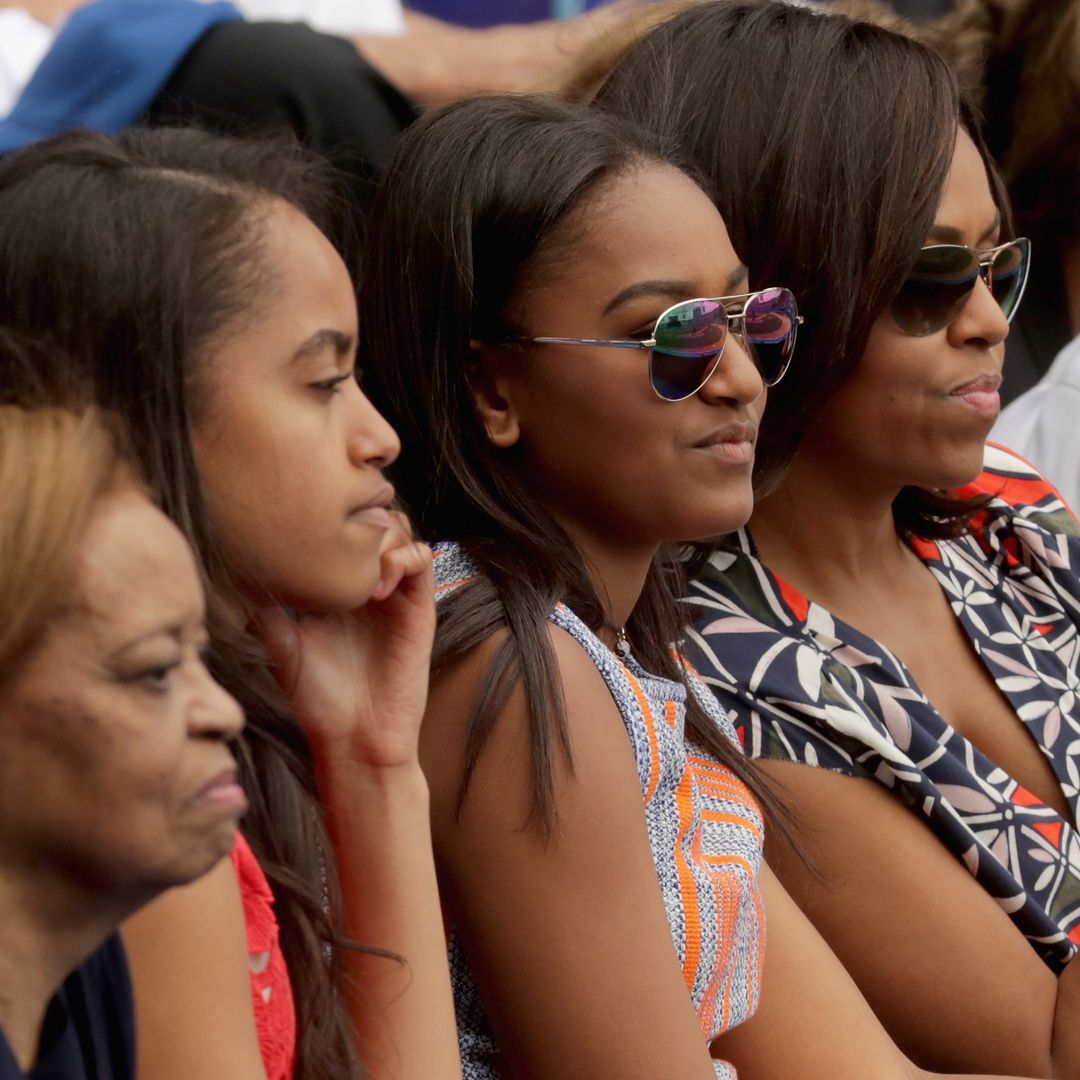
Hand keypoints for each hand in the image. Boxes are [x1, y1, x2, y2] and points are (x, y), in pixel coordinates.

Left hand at [254, 512, 435, 769]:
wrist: (357, 739)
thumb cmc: (319, 701)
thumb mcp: (283, 650)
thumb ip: (266, 614)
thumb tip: (234, 578)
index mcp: (338, 588)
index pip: (341, 532)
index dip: (329, 520)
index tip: (302, 528)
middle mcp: (370, 585)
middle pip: (374, 519)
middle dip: (358, 519)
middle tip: (335, 541)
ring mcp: (397, 593)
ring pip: (401, 531)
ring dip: (381, 536)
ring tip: (357, 568)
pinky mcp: (421, 607)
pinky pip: (423, 558)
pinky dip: (402, 558)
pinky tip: (377, 588)